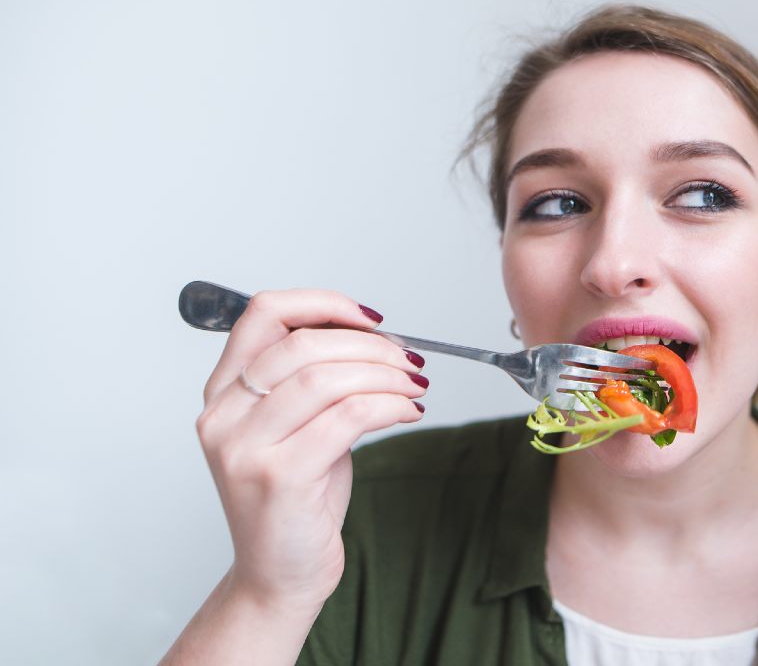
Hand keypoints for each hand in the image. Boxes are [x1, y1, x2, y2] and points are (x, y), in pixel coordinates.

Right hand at [195, 289, 426, 613]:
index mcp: (223, 393)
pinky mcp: (278, 477)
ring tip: (413, 386)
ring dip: (385, 374)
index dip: (323, 303)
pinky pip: (347, 418)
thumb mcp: (297, 426)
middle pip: (302, 343)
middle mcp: (223, 416)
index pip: (264, 314)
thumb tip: (372, 335)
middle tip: (408, 360)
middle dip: (370, 345)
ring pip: (326, 378)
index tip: (370, 318)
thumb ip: (314, 378)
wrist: (279, 575)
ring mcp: (244, 448)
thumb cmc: (296, 498)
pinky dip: (389, 406)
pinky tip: (408, 412)